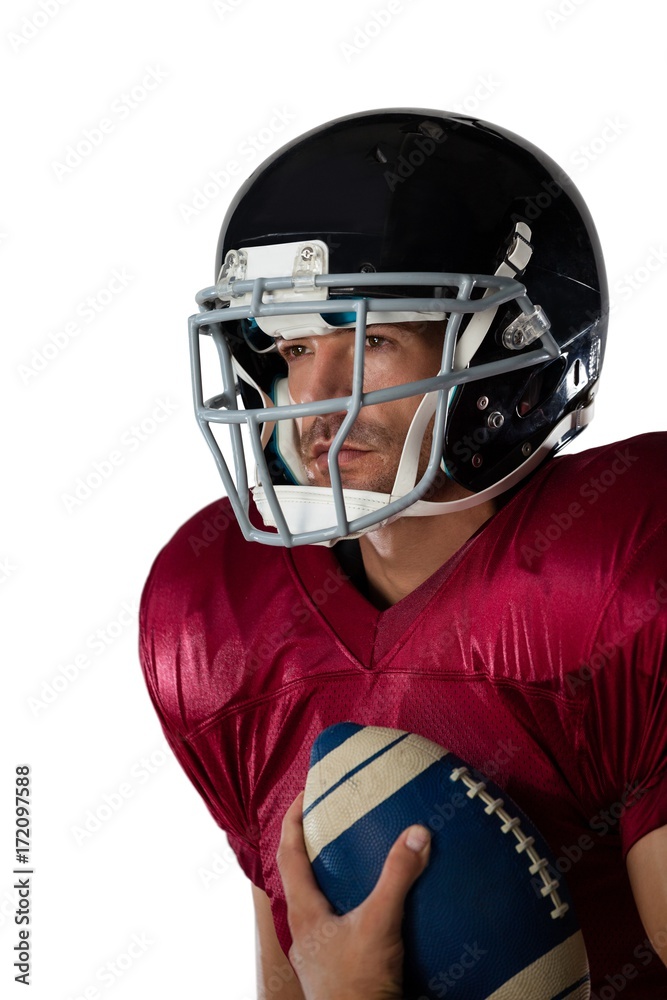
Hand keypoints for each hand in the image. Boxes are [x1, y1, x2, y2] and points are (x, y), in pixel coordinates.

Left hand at [277, 790, 431, 999]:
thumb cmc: (357, 985)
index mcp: (304, 912)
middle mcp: (306, 929)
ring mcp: (320, 951)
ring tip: (357, 856)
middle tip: (334, 818)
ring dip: (333, 877)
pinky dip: (351, 904)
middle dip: (314, 845)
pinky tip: (375, 906)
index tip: (305, 794)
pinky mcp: (337, 966)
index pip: (288, 854)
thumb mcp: (380, 924)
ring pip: (319, 902)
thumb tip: (417, 832)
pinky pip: (338, 924)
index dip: (292, 820)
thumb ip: (397, 877)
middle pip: (301, 876)